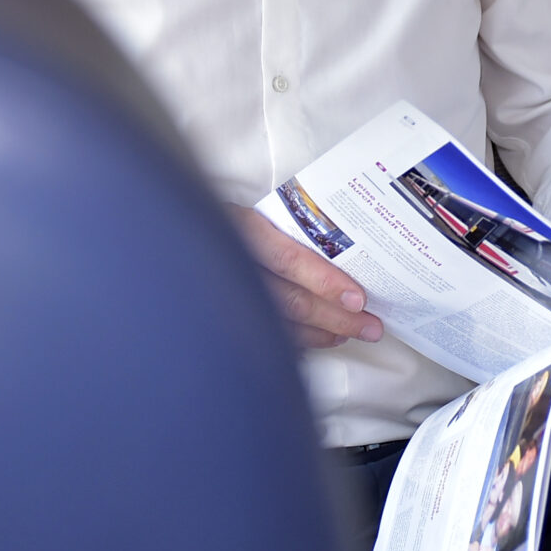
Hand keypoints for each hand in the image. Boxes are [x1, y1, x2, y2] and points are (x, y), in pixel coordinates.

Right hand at [231, 205, 384, 348]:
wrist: (181, 239)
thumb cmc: (231, 221)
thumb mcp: (257, 211)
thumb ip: (293, 226)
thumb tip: (350, 246)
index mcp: (244, 228)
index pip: (288, 260)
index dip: (325, 282)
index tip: (357, 298)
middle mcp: (234, 264)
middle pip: (290, 300)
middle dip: (335, 317)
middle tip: (368, 325)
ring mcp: (227, 293)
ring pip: (281, 323)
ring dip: (322, 332)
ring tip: (351, 331)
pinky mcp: (226, 315)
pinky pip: (270, 333)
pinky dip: (301, 339)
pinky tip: (323, 337)